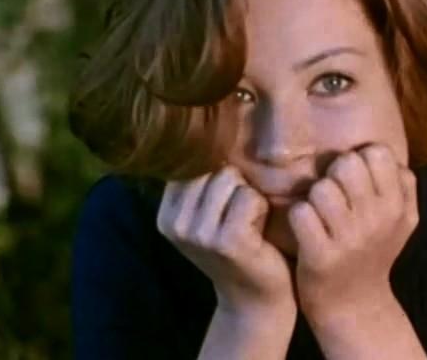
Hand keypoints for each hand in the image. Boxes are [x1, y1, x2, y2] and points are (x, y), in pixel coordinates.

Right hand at [156, 165, 295, 314]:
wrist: (256, 297)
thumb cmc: (238, 245)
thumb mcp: (207, 214)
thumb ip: (200, 181)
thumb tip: (203, 130)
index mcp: (166, 214)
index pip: (192, 163)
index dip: (219, 174)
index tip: (224, 206)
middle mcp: (175, 224)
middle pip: (213, 167)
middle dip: (236, 184)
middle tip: (239, 217)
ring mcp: (199, 234)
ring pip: (231, 178)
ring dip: (249, 196)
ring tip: (248, 223)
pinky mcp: (227, 241)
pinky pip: (249, 198)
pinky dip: (261, 209)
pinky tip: (258, 232)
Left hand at [287, 143, 417, 316]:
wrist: (355, 305)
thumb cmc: (374, 251)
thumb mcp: (402, 220)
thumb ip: (402, 182)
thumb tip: (383, 150)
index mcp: (397, 207)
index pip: (378, 152)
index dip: (360, 159)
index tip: (354, 180)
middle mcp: (377, 220)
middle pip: (347, 163)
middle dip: (334, 174)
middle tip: (334, 195)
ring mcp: (349, 239)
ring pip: (321, 188)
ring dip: (313, 197)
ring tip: (319, 214)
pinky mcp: (320, 256)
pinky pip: (300, 213)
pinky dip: (298, 218)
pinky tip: (306, 229)